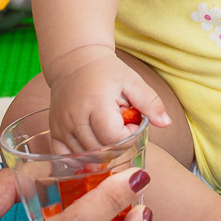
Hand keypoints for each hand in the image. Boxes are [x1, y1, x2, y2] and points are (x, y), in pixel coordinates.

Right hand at [49, 48, 170, 151]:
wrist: (75, 62)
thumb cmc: (107, 72)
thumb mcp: (132, 81)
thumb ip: (150, 102)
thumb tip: (166, 123)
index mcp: (96, 103)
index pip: (114, 138)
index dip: (128, 136)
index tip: (131, 122)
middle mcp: (75, 116)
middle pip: (100, 150)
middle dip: (117, 145)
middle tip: (121, 128)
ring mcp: (61, 125)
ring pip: (85, 156)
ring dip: (102, 152)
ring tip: (108, 132)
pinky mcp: (54, 130)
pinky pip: (66, 156)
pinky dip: (81, 158)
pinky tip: (92, 148)